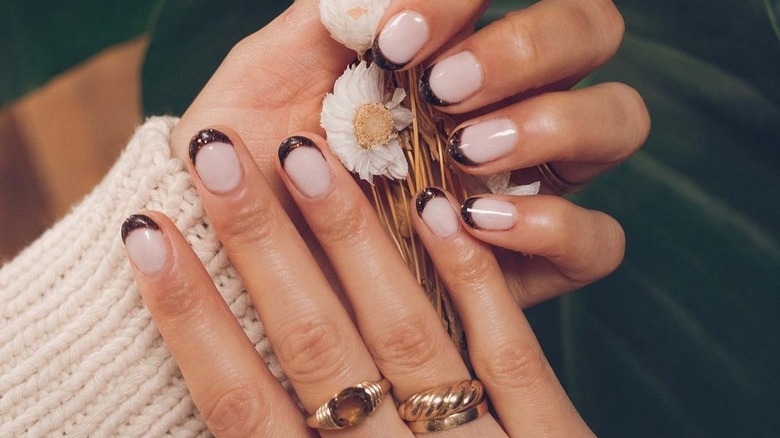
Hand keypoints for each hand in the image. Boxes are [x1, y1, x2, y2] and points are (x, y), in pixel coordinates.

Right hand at [123, 127, 593, 435]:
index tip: (147, 234)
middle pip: (316, 350)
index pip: (237, 406)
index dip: (189, 318)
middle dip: (260, 249)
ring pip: (408, 335)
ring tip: (310, 157)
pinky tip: (442, 211)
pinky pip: (511, 356)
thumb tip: (223, 382)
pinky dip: (474, 282)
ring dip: (353, 242)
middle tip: (217, 154)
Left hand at [168, 0, 648, 309]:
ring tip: (464, 151)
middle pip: (591, 32)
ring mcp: (531, 179)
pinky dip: (554, 222)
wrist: (241, 249)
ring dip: (551, 121)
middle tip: (444, 89)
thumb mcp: (275, 68)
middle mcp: (507, 102)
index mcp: (458, 46)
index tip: (395, 38)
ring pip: (617, 120)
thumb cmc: (255, 149)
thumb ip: (334, 8)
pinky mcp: (532, 262)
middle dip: (529, 47)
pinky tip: (477, 219)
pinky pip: (599, 238)